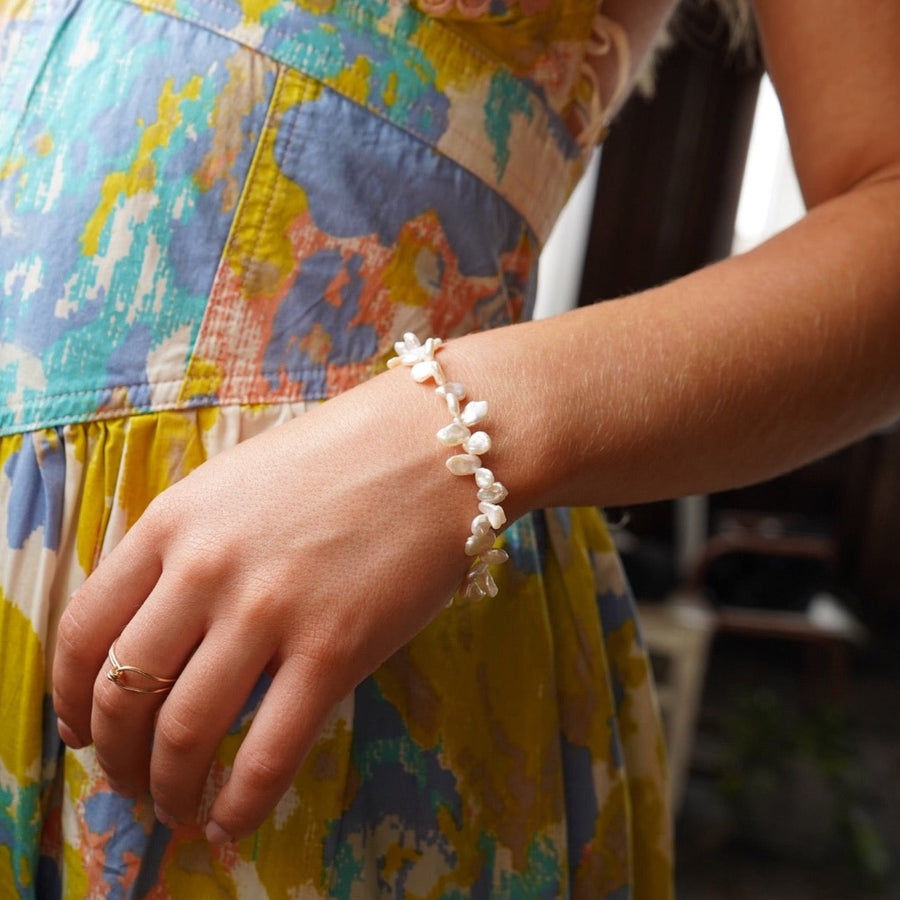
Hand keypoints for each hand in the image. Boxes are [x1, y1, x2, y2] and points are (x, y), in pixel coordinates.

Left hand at [52, 369, 474, 841]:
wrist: (435, 445)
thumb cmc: (340, 457)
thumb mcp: (236, 484)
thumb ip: (187, 548)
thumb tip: (160, 633)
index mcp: (173, 522)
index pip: (84, 631)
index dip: (71, 699)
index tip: (82, 731)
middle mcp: (205, 570)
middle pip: (124, 693)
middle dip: (117, 758)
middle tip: (132, 783)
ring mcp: (269, 611)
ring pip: (185, 733)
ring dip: (168, 789)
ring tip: (178, 810)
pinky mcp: (335, 650)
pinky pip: (270, 751)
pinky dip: (242, 804)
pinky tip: (233, 823)